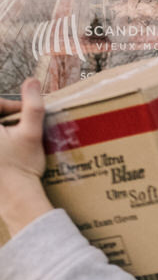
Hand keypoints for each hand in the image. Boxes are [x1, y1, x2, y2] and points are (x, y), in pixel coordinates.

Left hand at [0, 78, 52, 234]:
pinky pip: (0, 148)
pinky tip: (8, 153)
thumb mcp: (31, 133)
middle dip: (6, 118)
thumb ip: (32, 106)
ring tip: (16, 140)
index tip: (25, 114)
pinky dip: (3, 147)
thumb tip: (33, 82)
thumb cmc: (21, 167)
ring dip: (4, 132)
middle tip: (21, 127)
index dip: (11, 105)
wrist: (13, 197)